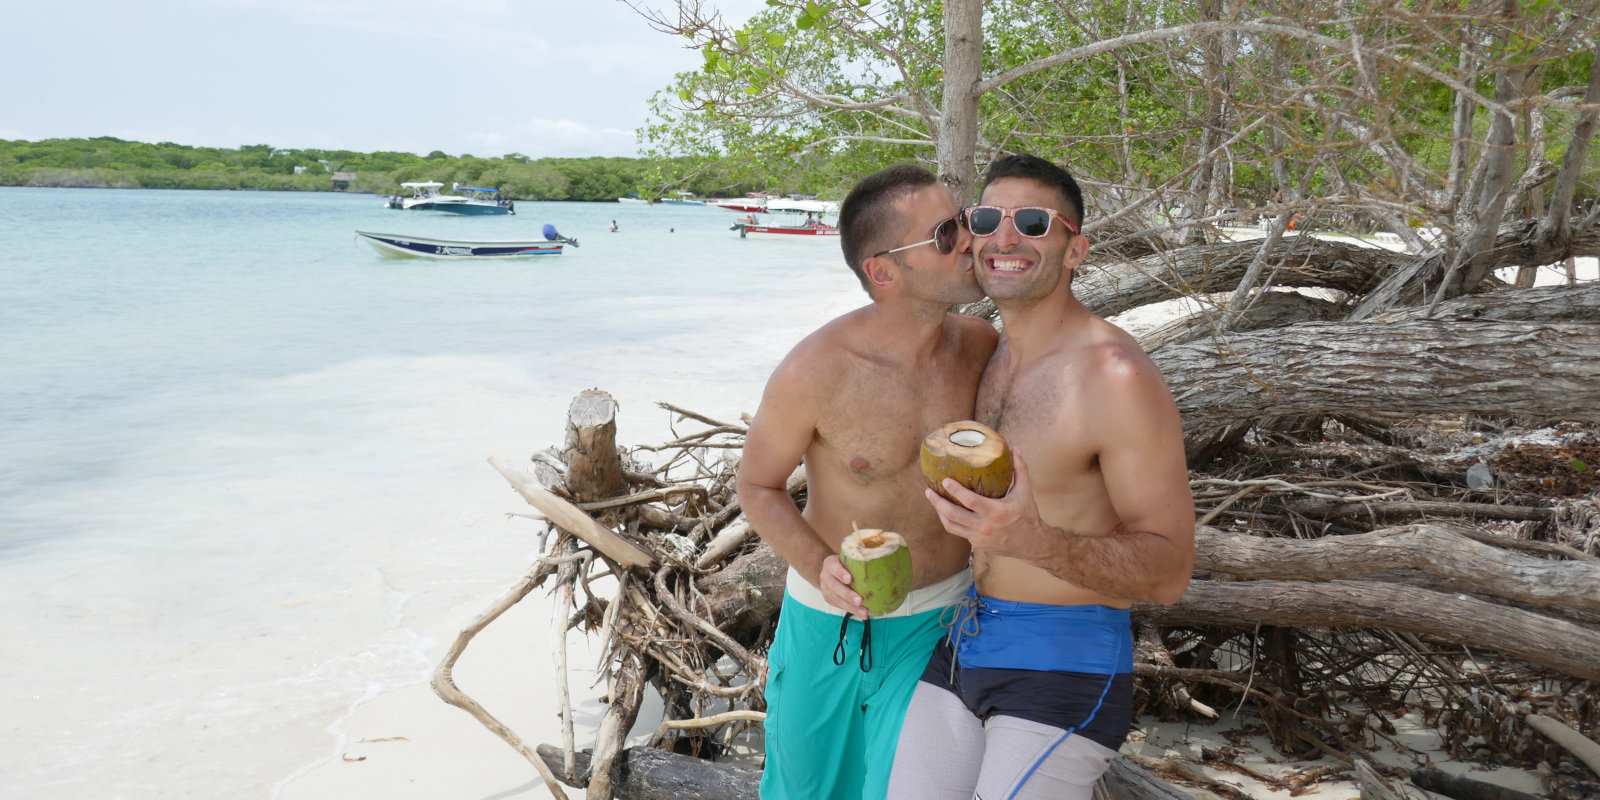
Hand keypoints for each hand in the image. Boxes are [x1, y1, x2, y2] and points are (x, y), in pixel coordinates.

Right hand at [817, 554, 869, 618]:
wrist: (829, 571)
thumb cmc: (845, 563)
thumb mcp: (848, 557)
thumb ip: (860, 558)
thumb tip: (887, 555)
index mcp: (830, 563)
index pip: (834, 567)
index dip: (840, 573)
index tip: (849, 579)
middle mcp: (826, 576)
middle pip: (835, 587)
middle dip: (847, 595)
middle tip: (859, 601)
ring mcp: (826, 589)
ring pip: (837, 600)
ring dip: (852, 608)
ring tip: (865, 613)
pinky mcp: (830, 600)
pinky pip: (840, 607)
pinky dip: (852, 611)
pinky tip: (863, 614)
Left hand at [924, 450, 1044, 559]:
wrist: (1032, 544)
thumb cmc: (1028, 515)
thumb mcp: (1026, 491)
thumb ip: (1020, 469)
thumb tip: (1014, 448)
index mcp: (997, 512)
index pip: (970, 501)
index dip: (956, 491)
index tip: (945, 480)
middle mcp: (985, 527)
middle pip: (953, 515)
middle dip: (938, 502)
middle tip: (929, 491)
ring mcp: (979, 537)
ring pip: (951, 526)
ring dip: (939, 512)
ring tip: (932, 499)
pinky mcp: (976, 544)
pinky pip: (958, 531)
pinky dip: (949, 521)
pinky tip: (944, 511)